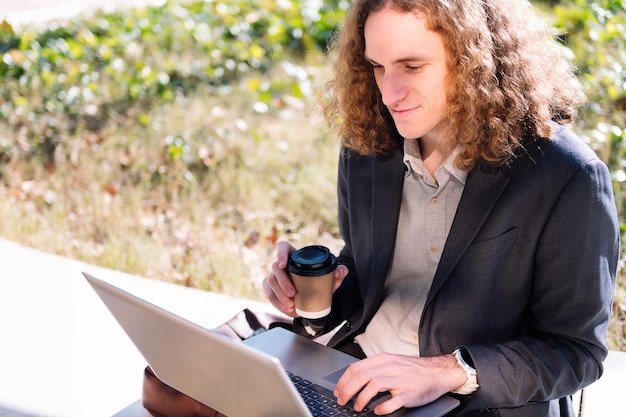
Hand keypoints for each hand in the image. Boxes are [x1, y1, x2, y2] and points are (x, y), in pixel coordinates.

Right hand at [262, 241, 348, 316]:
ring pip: (270, 281)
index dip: (280, 252)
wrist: (314, 297)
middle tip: (292, 294)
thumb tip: (341, 271)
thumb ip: (338, 272)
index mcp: (294, 257)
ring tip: (291, 305)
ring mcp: (274, 276)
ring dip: (279, 295)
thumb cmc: (320, 282)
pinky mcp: (270, 288)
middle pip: (275, 267)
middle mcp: (282, 265)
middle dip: (282, 282)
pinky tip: (287, 309)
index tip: (283, 265)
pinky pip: (268, 293)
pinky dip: (276, 303)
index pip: (283, 246)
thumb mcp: (331, 278)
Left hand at [334, 352, 466, 414]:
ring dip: (361, 398)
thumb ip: (375, 368)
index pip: (356, 367)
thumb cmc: (414, 369)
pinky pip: (392, 401)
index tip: (338, 390)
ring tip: (357, 407)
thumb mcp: (392, 362)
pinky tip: (377, 411)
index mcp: (383, 359)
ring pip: (373, 385)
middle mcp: (390, 367)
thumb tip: (355, 378)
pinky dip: (382, 408)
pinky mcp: (408, 393)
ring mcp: (399, 380)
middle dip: (347, 390)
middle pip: (361, 376)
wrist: (438, 372)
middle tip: (342, 400)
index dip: (343, 380)